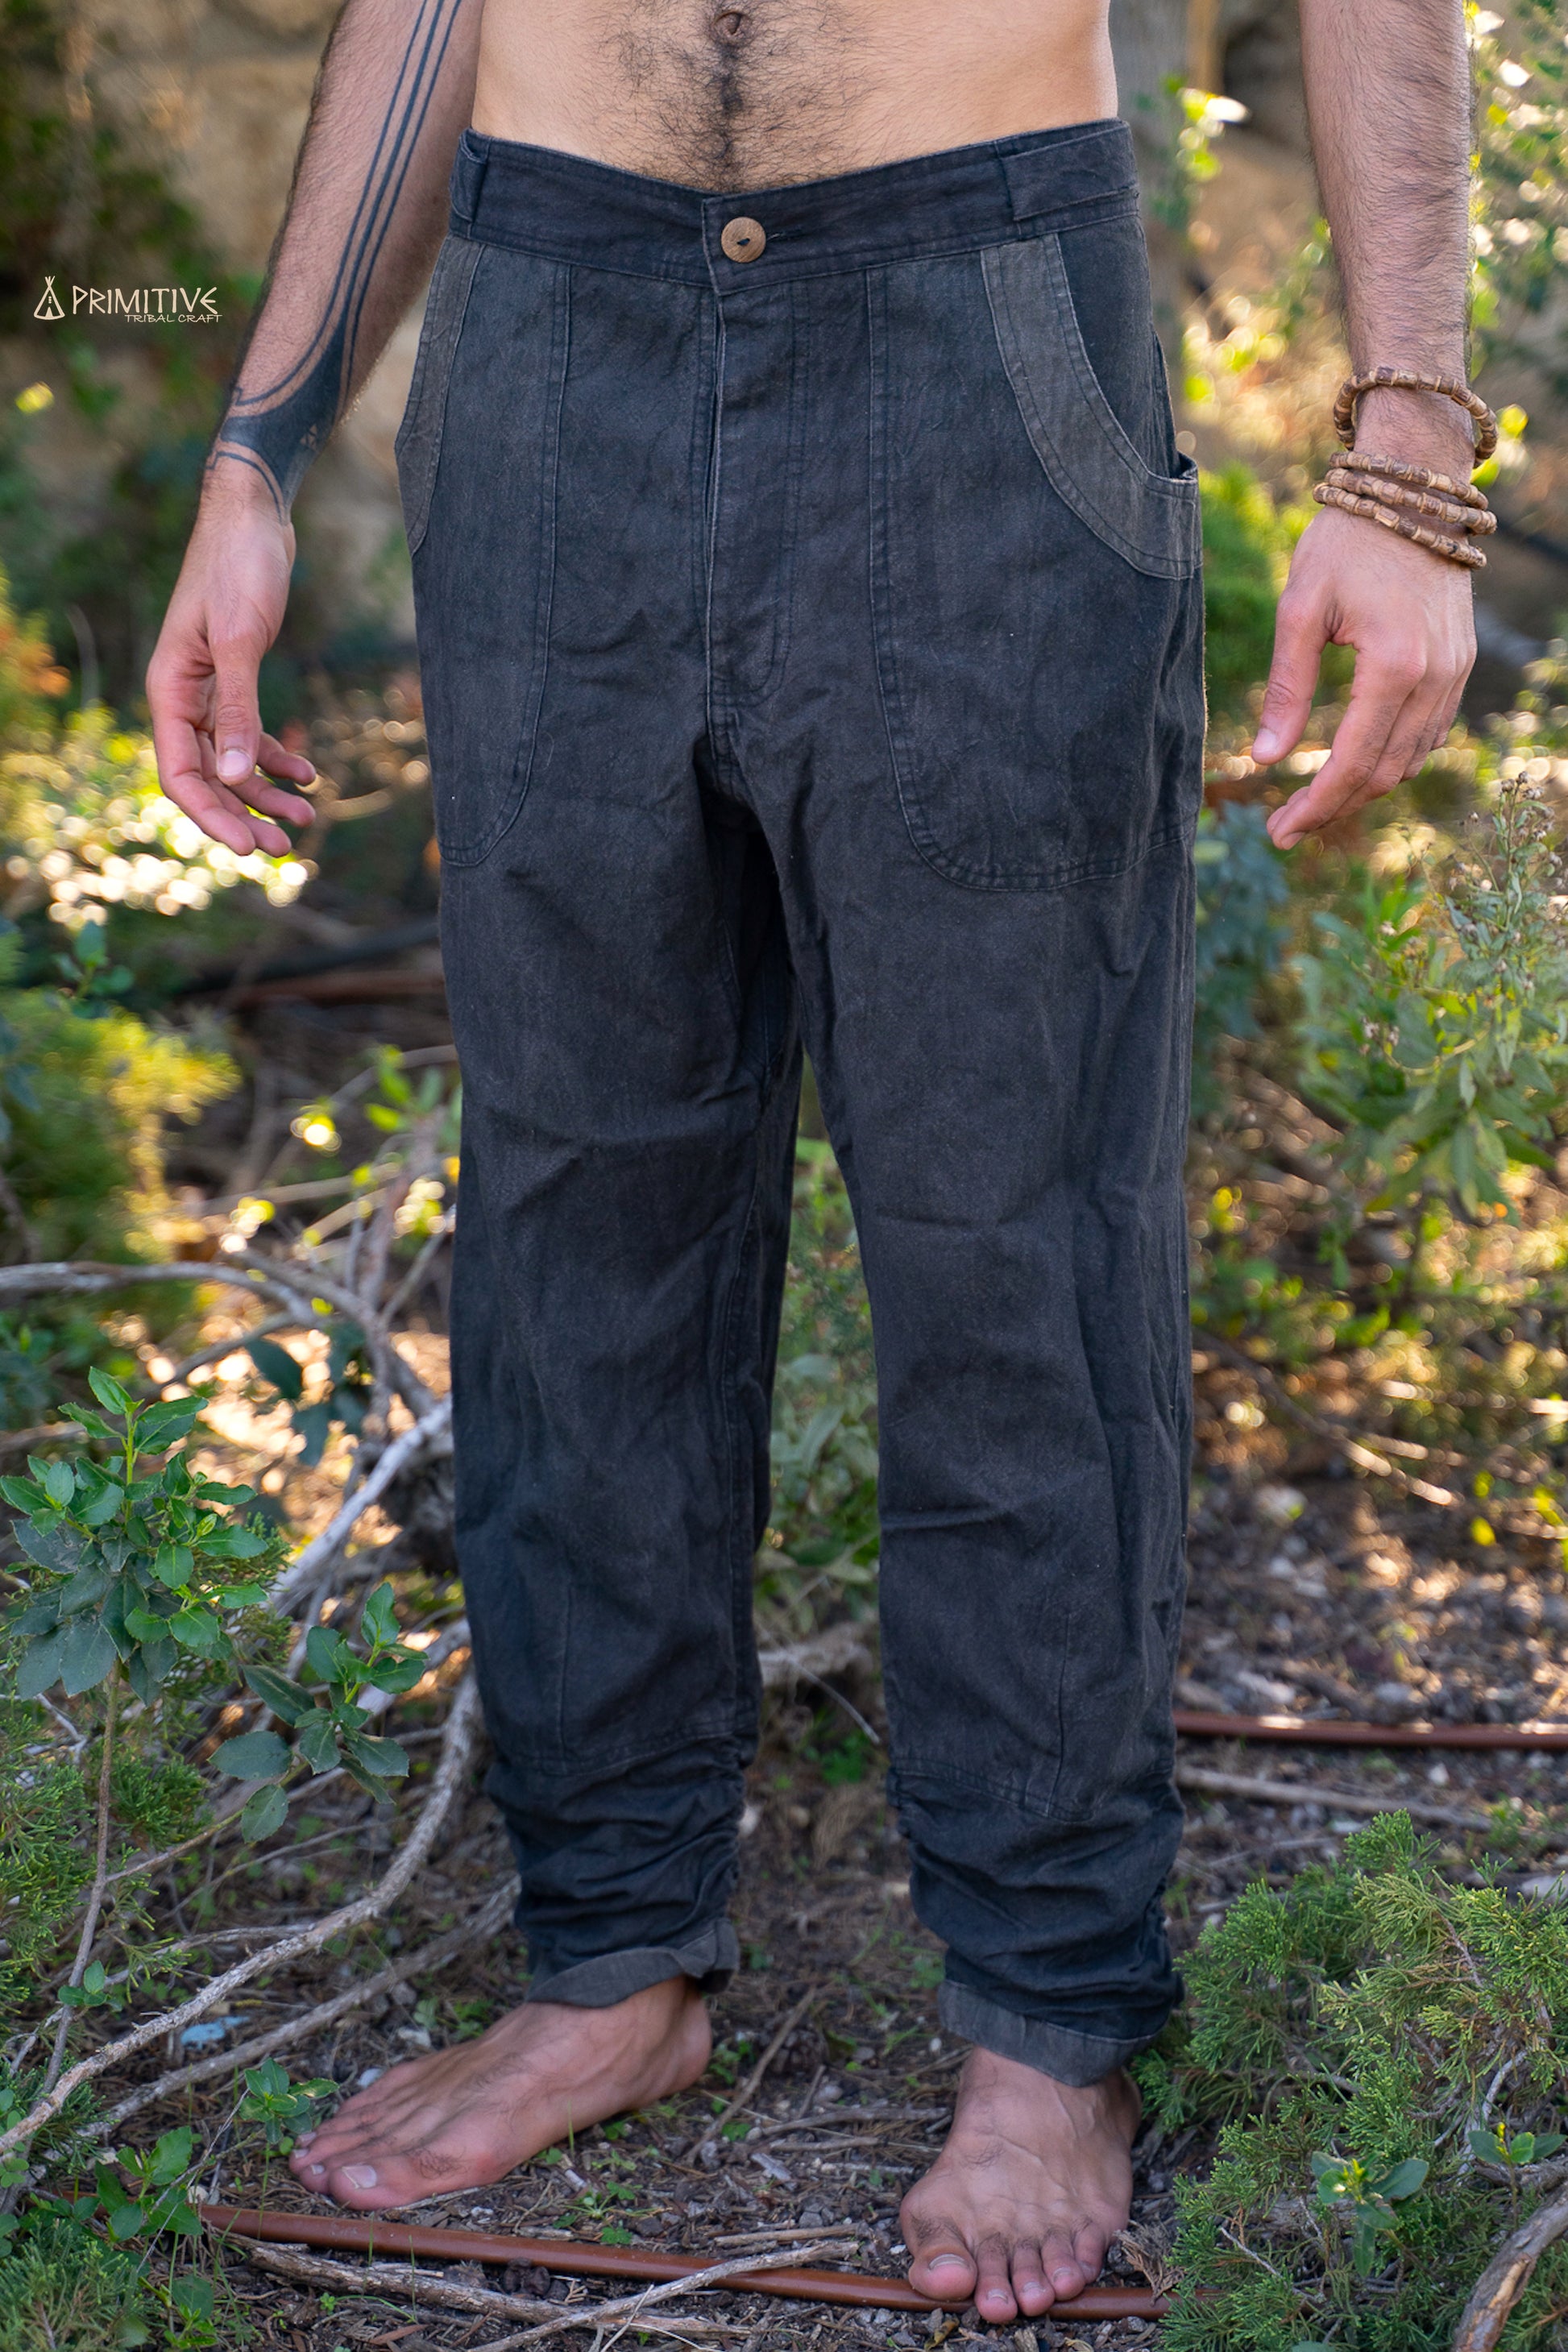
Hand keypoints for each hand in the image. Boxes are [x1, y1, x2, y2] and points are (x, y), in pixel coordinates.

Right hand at [146, 470, 315, 855]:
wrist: (254, 516)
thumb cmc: (238, 568)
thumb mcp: (239, 641)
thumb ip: (236, 710)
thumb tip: (231, 776)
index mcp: (169, 691)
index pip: (180, 775)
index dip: (213, 817)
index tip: (251, 848)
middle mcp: (183, 697)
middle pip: (206, 777)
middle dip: (244, 814)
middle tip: (287, 847)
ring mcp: (209, 690)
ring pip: (231, 762)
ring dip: (265, 793)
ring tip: (307, 819)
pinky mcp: (238, 678)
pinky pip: (251, 735)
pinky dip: (277, 760)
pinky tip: (309, 777)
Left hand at [1251, 504, 1475, 850]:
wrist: (1412, 491)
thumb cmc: (1346, 541)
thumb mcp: (1300, 610)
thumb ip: (1287, 688)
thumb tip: (1265, 759)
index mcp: (1394, 667)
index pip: (1352, 764)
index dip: (1314, 807)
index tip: (1277, 833)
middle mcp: (1435, 677)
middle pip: (1383, 774)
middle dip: (1333, 808)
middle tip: (1285, 829)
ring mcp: (1455, 671)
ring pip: (1409, 759)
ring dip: (1362, 789)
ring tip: (1312, 802)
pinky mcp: (1461, 662)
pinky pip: (1429, 732)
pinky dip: (1391, 758)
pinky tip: (1354, 762)